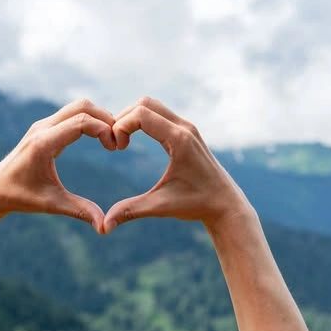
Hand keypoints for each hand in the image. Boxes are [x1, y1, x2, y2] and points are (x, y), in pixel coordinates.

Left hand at [0, 99, 116, 230]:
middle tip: (118, 142)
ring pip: (78, 107)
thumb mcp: (52, 204)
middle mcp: (43, 128)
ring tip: (110, 141)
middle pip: (83, 106)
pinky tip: (99, 139)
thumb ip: (80, 211)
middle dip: (106, 118)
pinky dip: (89, 120)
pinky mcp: (44, 127)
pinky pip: (72, 114)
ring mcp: (43, 125)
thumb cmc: (20, 197)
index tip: (115, 148)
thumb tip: (104, 227)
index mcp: (44, 143)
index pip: (82, 122)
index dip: (104, 130)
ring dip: (98, 118)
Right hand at [103, 97, 247, 232]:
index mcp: (179, 139)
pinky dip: (142, 120)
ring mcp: (187, 128)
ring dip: (132, 118)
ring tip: (121, 142)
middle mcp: (184, 128)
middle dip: (123, 118)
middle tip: (115, 143)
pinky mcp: (186, 132)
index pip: (141, 114)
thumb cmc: (197, 204)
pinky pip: (159, 114)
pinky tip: (133, 140)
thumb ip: (131, 211)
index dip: (120, 126)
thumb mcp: (161, 206)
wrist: (226, 204)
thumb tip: (104, 227)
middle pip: (145, 103)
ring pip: (152, 105)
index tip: (116, 148)